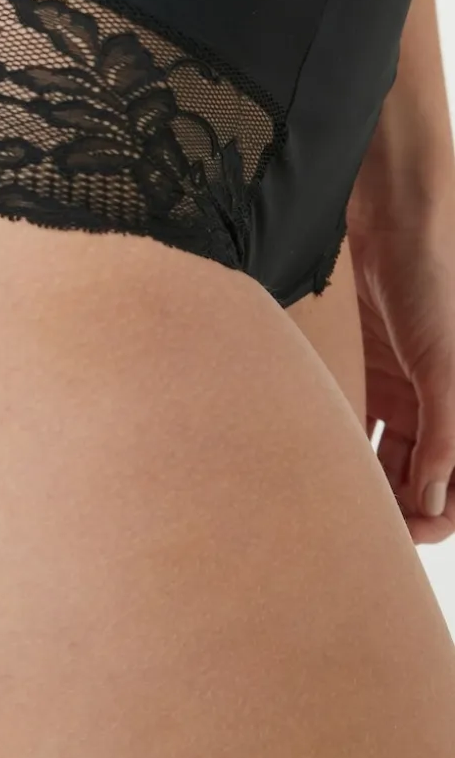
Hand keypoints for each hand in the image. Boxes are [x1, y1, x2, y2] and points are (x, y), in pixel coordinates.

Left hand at [347, 180, 454, 545]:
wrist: (390, 225)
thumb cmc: (431, 287)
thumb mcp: (444, 366)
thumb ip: (444, 432)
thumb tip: (436, 501)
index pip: (453, 486)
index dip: (437, 515)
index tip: (408, 532)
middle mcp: (427, 406)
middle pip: (413, 478)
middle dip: (393, 505)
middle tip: (360, 523)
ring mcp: (390, 388)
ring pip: (376, 453)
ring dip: (361, 476)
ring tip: (333, 493)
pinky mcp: (355, 367)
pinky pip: (348, 416)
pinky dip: (337, 437)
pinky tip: (316, 452)